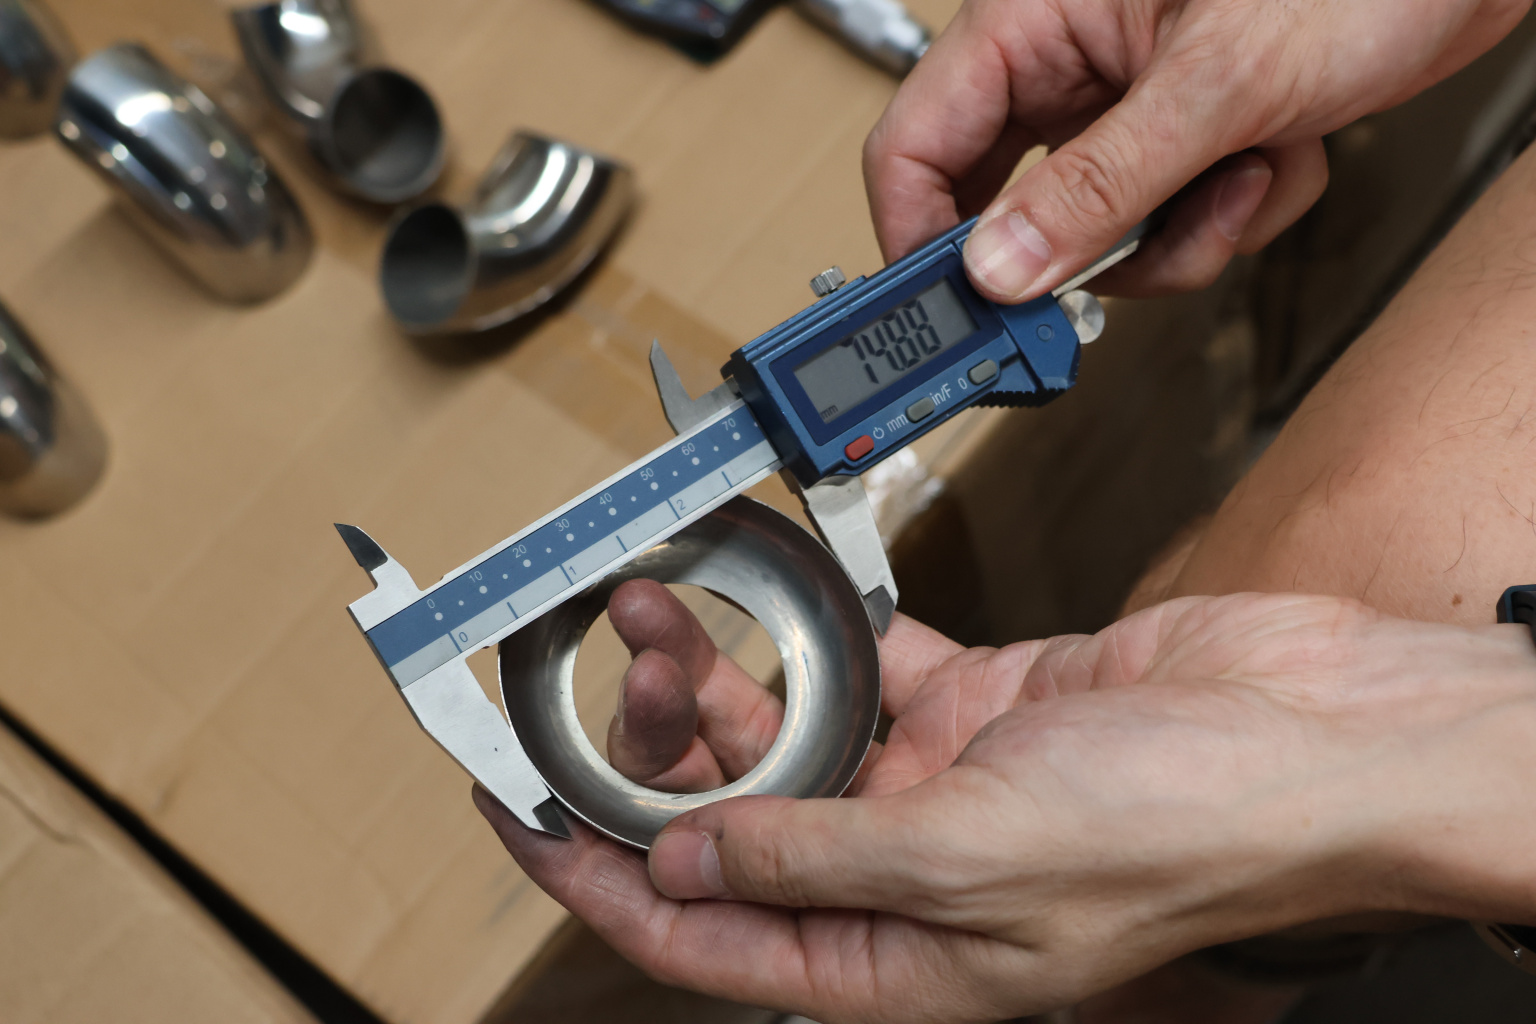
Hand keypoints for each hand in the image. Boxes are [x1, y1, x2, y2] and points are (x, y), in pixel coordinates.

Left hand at [477, 585, 1535, 1022]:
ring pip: (791, 734)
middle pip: (735, 824)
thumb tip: (693, 863)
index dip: (599, 880)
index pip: (707, 935)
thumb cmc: (1188, 827)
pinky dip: (820, 626)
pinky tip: (768, 586)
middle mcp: (906, 877)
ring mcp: (941, 786)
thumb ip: (821, 861)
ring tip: (658, 610)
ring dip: (723, 675)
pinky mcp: (980, 704)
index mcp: (900, 958)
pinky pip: (872, 662)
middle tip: (609, 667)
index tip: (518, 817)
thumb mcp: (977, 860)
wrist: (1317, 730)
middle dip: (656, 749)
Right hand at [864, 0, 1526, 299]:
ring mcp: (1129, 112)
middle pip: (1005, 205)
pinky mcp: (1187, 145)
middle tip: (1085, 292)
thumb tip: (1000, 268)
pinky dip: (1235, 215)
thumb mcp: (1217, 83)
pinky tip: (1281, 155)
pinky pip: (1174, 229)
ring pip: (1102, 235)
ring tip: (1244, 174)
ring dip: (1182, 235)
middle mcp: (1072, 70)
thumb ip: (1100, 184)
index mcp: (1036, 24)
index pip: (916, 146)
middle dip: (1075, 251)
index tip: (948, 315)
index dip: (919, 239)